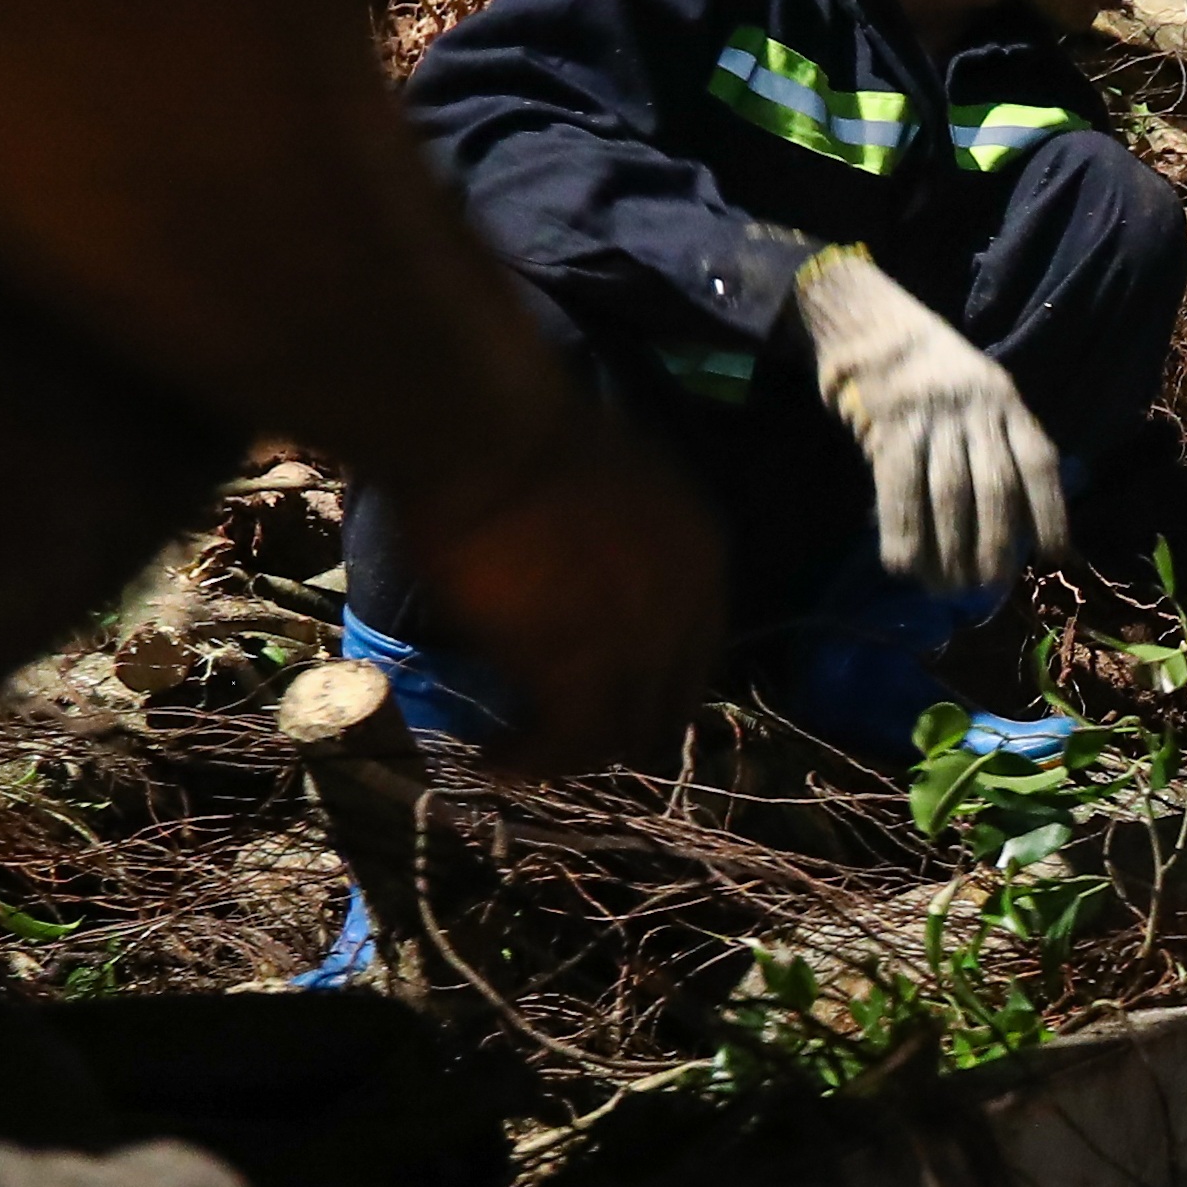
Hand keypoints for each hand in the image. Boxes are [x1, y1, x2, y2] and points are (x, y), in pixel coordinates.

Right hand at [374, 417, 723, 775]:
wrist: (485, 425)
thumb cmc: (522, 432)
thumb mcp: (604, 492)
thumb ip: (614, 551)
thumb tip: (579, 585)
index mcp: (701, 558)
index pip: (693, 653)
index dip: (645, 683)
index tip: (596, 693)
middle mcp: (688, 608)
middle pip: (667, 705)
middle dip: (614, 727)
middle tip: (553, 734)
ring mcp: (640, 645)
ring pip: (622, 735)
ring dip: (570, 752)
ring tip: (515, 752)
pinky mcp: (578, 672)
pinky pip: (567, 745)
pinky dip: (532, 761)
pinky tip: (495, 757)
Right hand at [793, 247, 1065, 592]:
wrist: (869, 324)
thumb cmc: (932, 370)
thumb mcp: (981, 392)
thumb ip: (1000, 443)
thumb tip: (1019, 521)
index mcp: (1006, 401)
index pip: (1039, 463)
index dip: (1050, 513)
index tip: (1053, 556)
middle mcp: (976, 407)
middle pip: (994, 487)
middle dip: (996, 545)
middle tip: (988, 587)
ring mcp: (931, 415)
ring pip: (948, 495)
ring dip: (949, 550)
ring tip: (948, 588)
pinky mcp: (887, 426)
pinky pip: (898, 489)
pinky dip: (902, 533)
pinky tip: (903, 566)